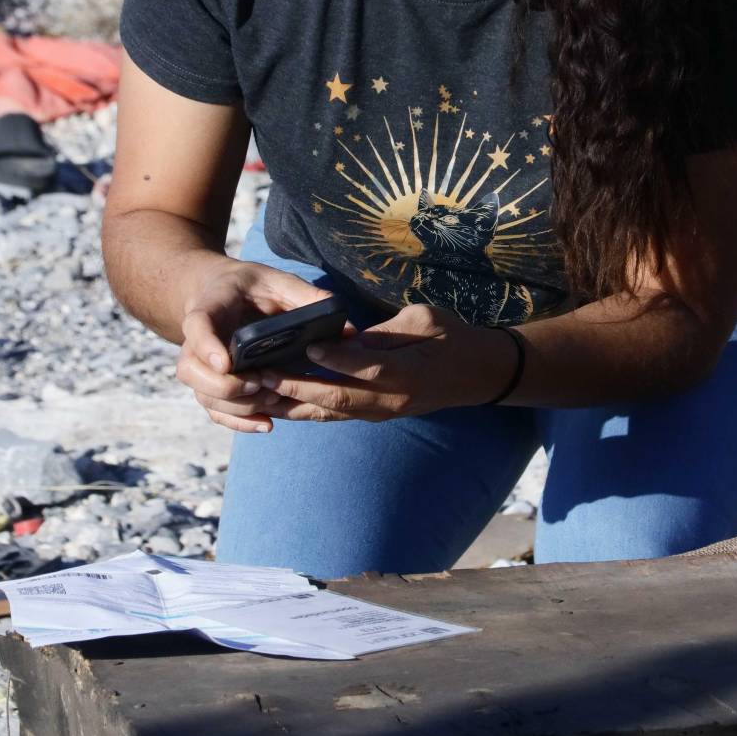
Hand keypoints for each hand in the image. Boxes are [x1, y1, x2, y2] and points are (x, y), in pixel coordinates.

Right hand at [176, 259, 348, 434]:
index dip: (206, 346)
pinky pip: (215, 410)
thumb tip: (348, 331)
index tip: (226, 363)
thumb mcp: (279, 282)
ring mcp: (201, 365)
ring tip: (270, 403)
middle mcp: (197, 340)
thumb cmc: (253, 287)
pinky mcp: (211, 384)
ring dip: (235, 406)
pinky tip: (267, 425)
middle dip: (224, 385)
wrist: (220, 292)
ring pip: (202, 394)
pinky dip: (238, 422)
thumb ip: (309, 299)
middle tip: (259, 384)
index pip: (197, 325)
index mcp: (212, 305)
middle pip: (191, 370)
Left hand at [248, 301, 519, 423]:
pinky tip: (280, 402)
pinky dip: (307, 410)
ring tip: (259, 395)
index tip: (307, 346)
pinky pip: (336, 415)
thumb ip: (387, 332)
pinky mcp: (375, 415)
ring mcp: (383, 412)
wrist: (477, 374)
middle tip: (264, 376)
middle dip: (299, 388)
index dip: (336, 359)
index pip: (367, 367)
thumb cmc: (453, 338)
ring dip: (294, 406)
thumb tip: (350, 339)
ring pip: (332, 413)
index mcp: (409, 372)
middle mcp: (393, 400)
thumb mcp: (425, 320)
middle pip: (340, 398)